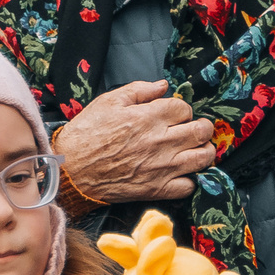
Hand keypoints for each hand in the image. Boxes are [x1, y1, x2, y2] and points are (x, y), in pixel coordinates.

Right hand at [52, 81, 217, 204]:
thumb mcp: (108, 102)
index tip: (173, 115)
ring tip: (195, 149)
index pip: (184, 108)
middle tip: (193, 129)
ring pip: (203, 157)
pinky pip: (188, 186)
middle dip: (202, 127)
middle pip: (201, 130)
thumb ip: (138, 90)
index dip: (180, 109)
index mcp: (148, 117)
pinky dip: (190, 179)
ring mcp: (161, 167)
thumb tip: (163, 85)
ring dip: (204, 151)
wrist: (70, 170)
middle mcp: (160, 141)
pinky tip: (181, 173)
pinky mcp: (157, 189)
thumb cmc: (86, 134)